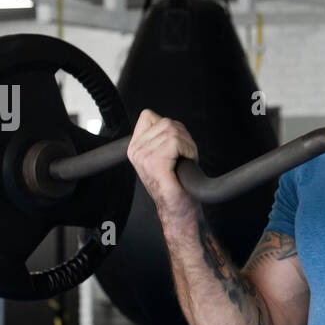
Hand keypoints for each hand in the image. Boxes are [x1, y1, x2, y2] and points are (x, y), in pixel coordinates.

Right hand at [127, 109, 199, 223]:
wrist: (178, 209)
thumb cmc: (175, 184)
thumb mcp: (164, 155)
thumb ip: (162, 137)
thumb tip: (172, 124)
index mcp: (135, 147)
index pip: (149, 115)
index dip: (170, 127)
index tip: (175, 146)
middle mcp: (136, 150)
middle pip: (166, 122)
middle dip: (183, 136)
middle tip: (185, 155)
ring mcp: (143, 156)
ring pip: (173, 131)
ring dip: (188, 144)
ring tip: (186, 160)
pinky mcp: (154, 163)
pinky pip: (176, 142)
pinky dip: (189, 150)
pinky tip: (186, 162)